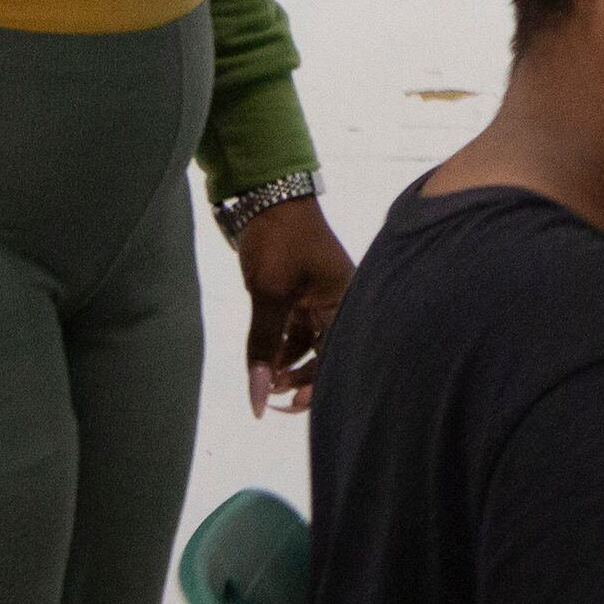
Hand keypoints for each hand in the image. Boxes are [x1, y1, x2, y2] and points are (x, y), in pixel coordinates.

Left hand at [234, 194, 350, 413]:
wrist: (266, 197)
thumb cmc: (279, 242)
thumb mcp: (269, 295)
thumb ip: (263, 347)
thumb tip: (257, 397)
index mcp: (345, 302)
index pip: (338, 356)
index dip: (316, 386)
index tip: (286, 405)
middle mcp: (338, 304)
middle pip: (326, 356)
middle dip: (300, 380)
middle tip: (270, 398)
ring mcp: (319, 299)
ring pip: (306, 346)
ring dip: (285, 366)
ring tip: (263, 379)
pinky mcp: (299, 296)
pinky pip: (294, 332)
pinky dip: (278, 347)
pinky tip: (263, 360)